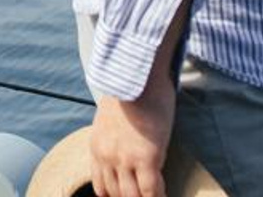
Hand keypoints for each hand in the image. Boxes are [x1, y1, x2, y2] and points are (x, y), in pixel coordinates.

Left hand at [90, 79, 176, 196]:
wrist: (137, 77)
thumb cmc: (130, 94)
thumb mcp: (110, 118)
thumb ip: (112, 138)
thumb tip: (124, 147)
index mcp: (96, 146)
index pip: (101, 187)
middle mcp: (106, 156)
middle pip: (115, 195)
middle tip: (143, 196)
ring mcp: (124, 158)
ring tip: (155, 195)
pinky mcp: (145, 158)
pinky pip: (151, 192)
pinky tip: (165, 195)